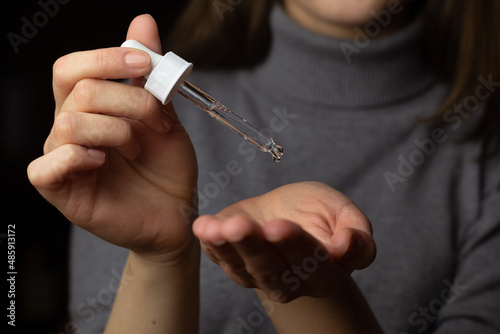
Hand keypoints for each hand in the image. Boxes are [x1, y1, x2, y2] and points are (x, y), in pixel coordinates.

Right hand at [27, 15, 197, 262]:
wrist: (176, 213)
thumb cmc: (167, 167)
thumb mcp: (164, 116)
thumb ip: (148, 75)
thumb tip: (142, 21)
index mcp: (89, 108)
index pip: (73, 68)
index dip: (107, 58)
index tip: (145, 63)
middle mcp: (69, 129)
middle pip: (78, 91)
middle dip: (129, 100)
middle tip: (158, 121)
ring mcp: (62, 159)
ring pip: (70, 122)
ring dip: (118, 132)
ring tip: (139, 150)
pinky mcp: (61, 191)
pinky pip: (47, 166)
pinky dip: (79, 156)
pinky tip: (105, 162)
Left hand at [193, 182, 375, 301]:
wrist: (286, 213)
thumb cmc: (317, 212)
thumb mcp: (344, 213)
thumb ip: (357, 232)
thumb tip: (347, 246)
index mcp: (325, 271)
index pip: (312, 261)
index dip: (295, 244)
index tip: (277, 226)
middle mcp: (292, 282)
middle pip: (272, 269)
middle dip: (253, 246)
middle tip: (240, 226)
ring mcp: (259, 277)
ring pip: (243, 267)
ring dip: (228, 247)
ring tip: (216, 228)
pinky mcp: (234, 264)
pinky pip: (221, 257)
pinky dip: (210, 243)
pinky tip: (203, 226)